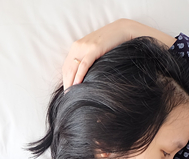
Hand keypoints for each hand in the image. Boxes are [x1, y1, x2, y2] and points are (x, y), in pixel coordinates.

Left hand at [62, 19, 176, 89]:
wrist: (123, 30)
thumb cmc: (111, 43)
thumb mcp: (96, 50)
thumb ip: (89, 59)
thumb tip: (87, 76)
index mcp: (77, 46)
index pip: (66, 66)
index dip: (65, 80)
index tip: (67, 92)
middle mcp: (78, 46)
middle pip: (68, 68)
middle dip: (66, 84)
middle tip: (67, 98)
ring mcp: (85, 47)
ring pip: (73, 67)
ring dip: (71, 82)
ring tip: (71, 95)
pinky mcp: (94, 49)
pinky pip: (84, 64)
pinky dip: (79, 75)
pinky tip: (77, 85)